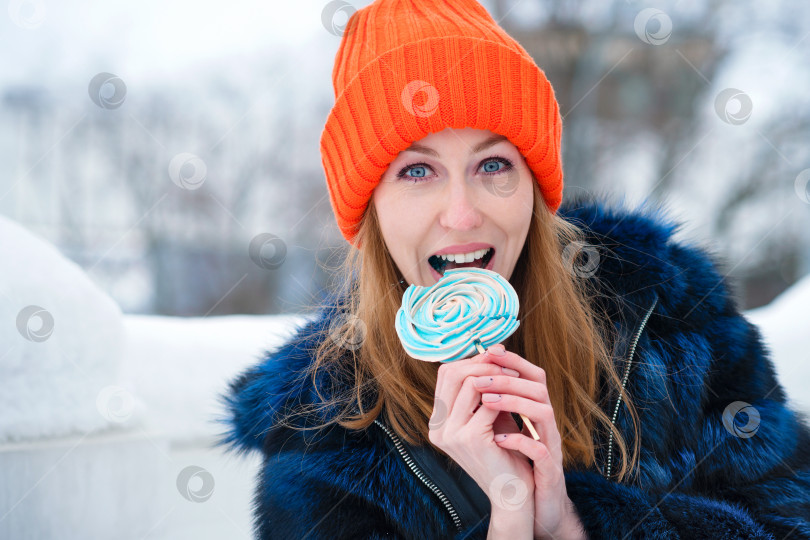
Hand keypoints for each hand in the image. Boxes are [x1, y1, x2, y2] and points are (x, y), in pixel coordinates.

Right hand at [428, 344, 535, 522]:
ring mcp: (450, 433)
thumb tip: (491, 352)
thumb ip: (483, 391)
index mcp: (438, 422)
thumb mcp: (488, 417)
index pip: (445, 375)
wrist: (512, 493)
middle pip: (451, 374)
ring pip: (470, 383)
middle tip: (505, 358)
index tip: (494, 353)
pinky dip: (504, 393)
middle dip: (481, 362)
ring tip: (515, 374)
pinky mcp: (470, 438)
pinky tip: (518, 393)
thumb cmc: (505, 453)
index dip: (470, 360)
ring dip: (496, 374)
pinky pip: (488, 402)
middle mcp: (438, 428)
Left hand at [476, 347, 586, 539]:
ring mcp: (551, 444)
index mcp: (536, 410)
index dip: (513, 360)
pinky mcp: (550, 468)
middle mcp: (546, 424)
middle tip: (480, 377)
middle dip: (509, 378)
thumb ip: (492, 403)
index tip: (488, 351)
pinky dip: (519, 441)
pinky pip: (540, 450)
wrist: (531, 500)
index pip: (532, 375)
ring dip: (514, 403)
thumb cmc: (516, 459)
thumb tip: (466, 376)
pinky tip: (498, 439)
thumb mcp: (503, 426)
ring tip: (486, 402)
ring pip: (543, 413)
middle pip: (539, 388)